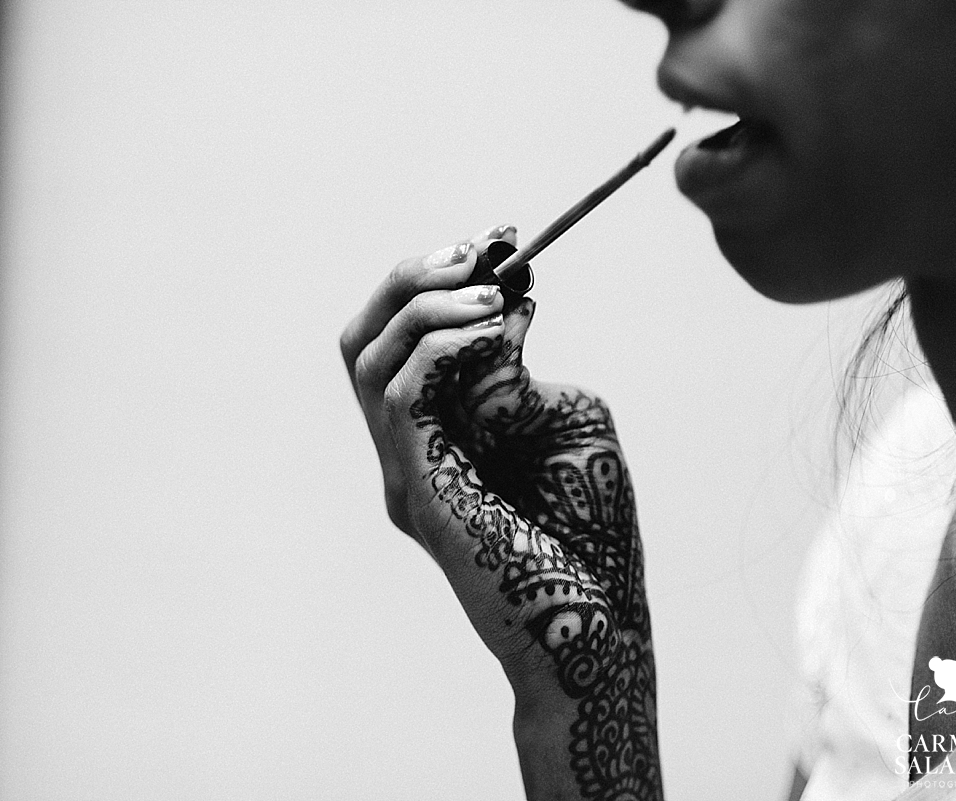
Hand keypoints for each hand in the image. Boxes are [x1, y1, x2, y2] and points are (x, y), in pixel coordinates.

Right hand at [340, 226, 661, 800]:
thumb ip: (520, 367)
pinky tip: (500, 331)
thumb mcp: (563, 421)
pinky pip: (401, 392)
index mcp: (430, 439)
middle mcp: (403, 452)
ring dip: (427, 302)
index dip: (437, 280)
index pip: (397, 339)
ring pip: (366, 356)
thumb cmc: (592, 531)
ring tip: (494, 291)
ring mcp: (401, 472)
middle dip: (411, 277)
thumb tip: (506, 309)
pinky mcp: (417, 489)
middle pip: (359, 338)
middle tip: (475, 249)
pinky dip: (444, 344)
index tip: (499, 244)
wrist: (595, 627)